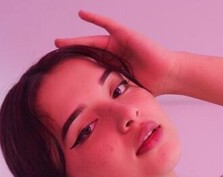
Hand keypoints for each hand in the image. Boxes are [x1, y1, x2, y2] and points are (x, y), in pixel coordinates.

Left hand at [54, 10, 179, 94]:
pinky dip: (95, 18)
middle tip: (55, 54)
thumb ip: (117, 98)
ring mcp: (120, 42)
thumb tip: (106, 116)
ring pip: (94, 39)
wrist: (168, 76)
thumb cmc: (153, 85)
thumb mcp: (128, 91)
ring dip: (76, 40)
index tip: (63, 71)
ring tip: (59, 42)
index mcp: (115, 65)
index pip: (92, 64)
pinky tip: (82, 14)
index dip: (78, 66)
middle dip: (72, 52)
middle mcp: (116, 52)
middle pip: (89, 51)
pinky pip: (108, 24)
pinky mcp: (126, 34)